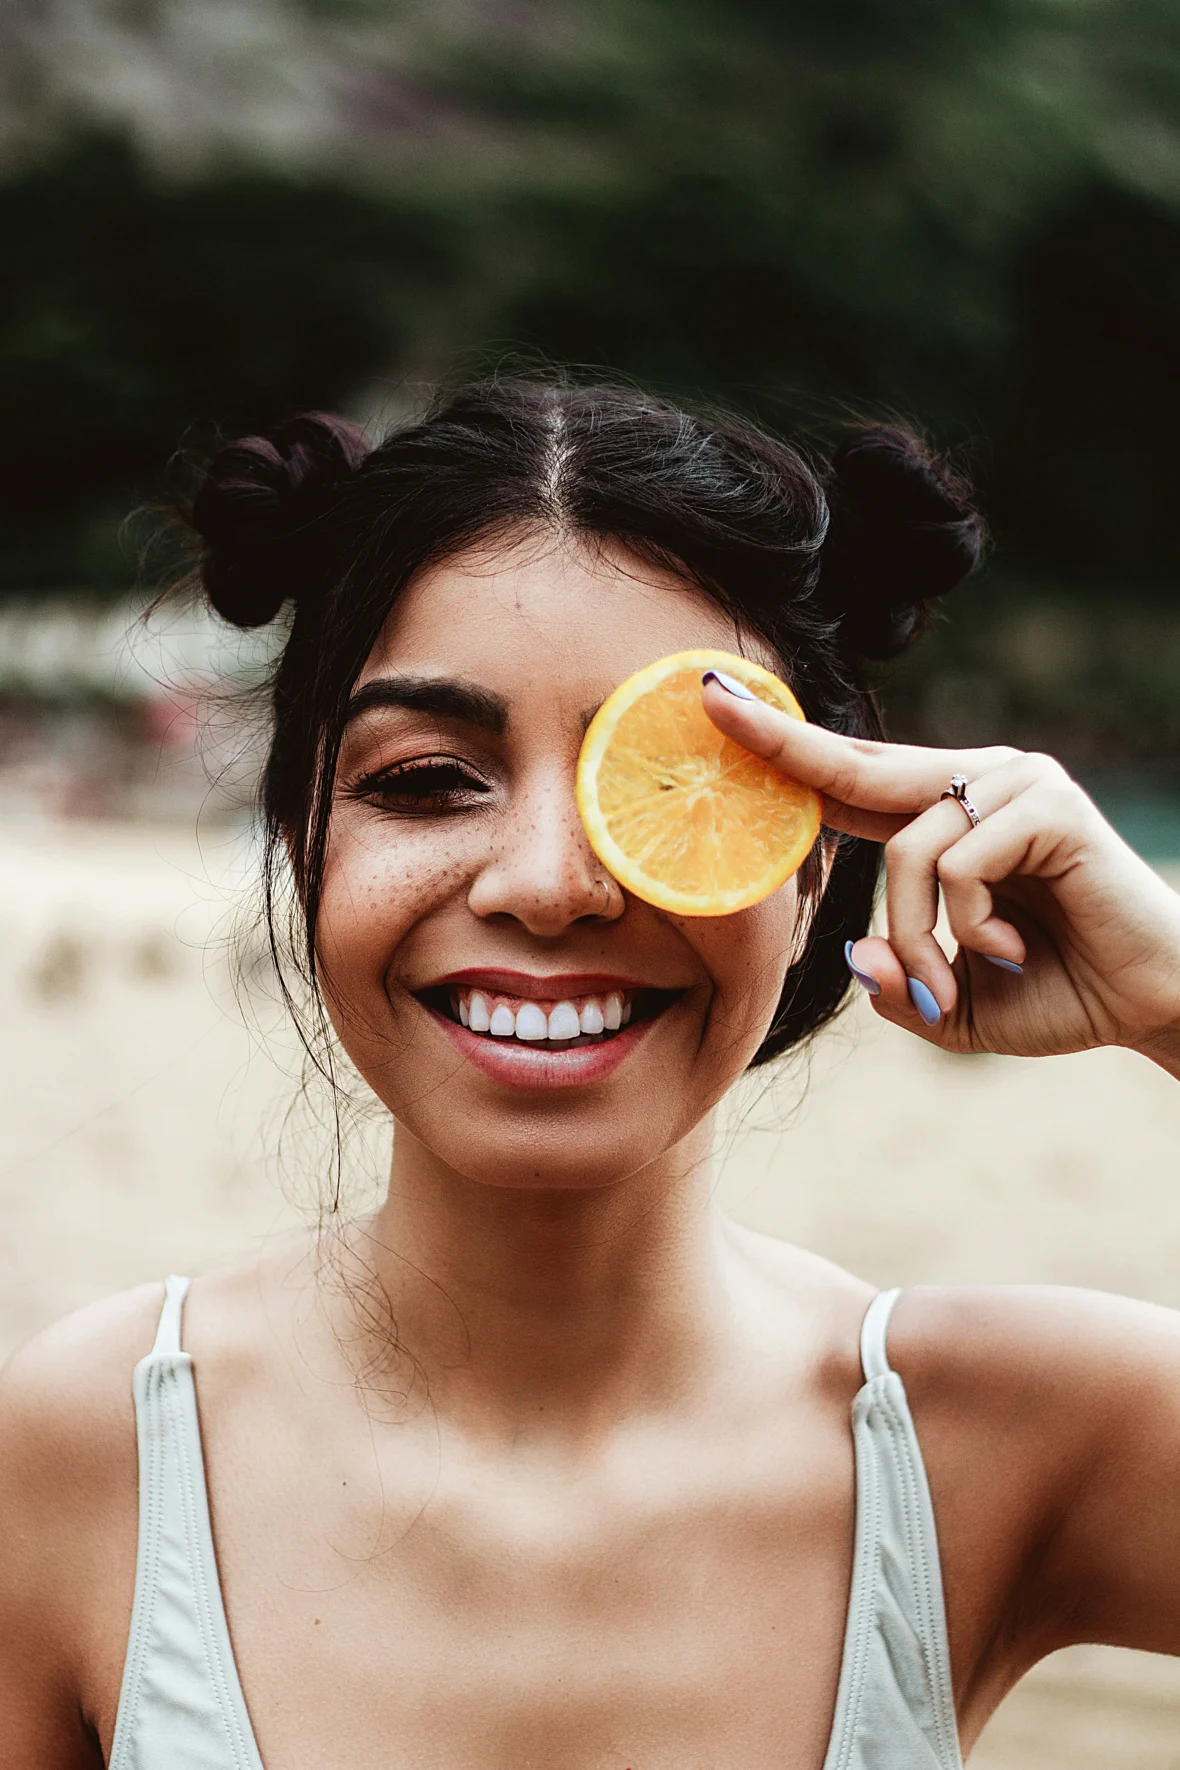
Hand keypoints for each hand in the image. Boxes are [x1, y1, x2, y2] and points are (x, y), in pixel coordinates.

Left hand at [702, 677, 1179, 1068]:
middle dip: (778, 738)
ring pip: (906, 850)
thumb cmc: (1055, 994)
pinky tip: (1008, 949)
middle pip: (856, 764)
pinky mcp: (1048, 804)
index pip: (849, 778)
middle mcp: (977, 782)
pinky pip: (957, 863)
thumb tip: (852, 953)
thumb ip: (895, 983)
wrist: (1152, 1006)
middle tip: (710, 698)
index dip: (782, 746)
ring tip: (952, 986)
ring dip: (917, 939)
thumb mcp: (948, 1006)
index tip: (715, 701)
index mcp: (944, 817)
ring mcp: (1015, 784)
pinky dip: (967, 926)